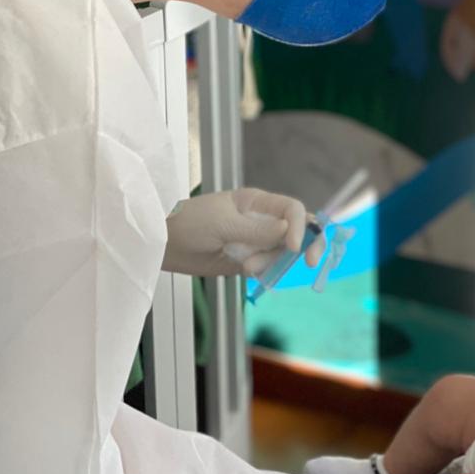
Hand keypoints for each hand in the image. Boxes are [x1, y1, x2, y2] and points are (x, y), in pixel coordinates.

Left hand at [162, 188, 325, 277]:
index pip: (291, 210)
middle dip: (308, 245)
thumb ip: (256, 229)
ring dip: (271, 262)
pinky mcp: (249, 260)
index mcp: (258, 202)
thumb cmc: (189, 223)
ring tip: (245, 267)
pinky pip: (268, 267)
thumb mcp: (223, 223)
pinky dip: (263, 271)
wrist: (164, 245)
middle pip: (298, 230)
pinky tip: (244, 270)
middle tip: (310, 263)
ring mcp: (256, 241)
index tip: (294, 247)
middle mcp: (262, 220)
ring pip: (282, 253)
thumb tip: (289, 230)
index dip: (301, 226)